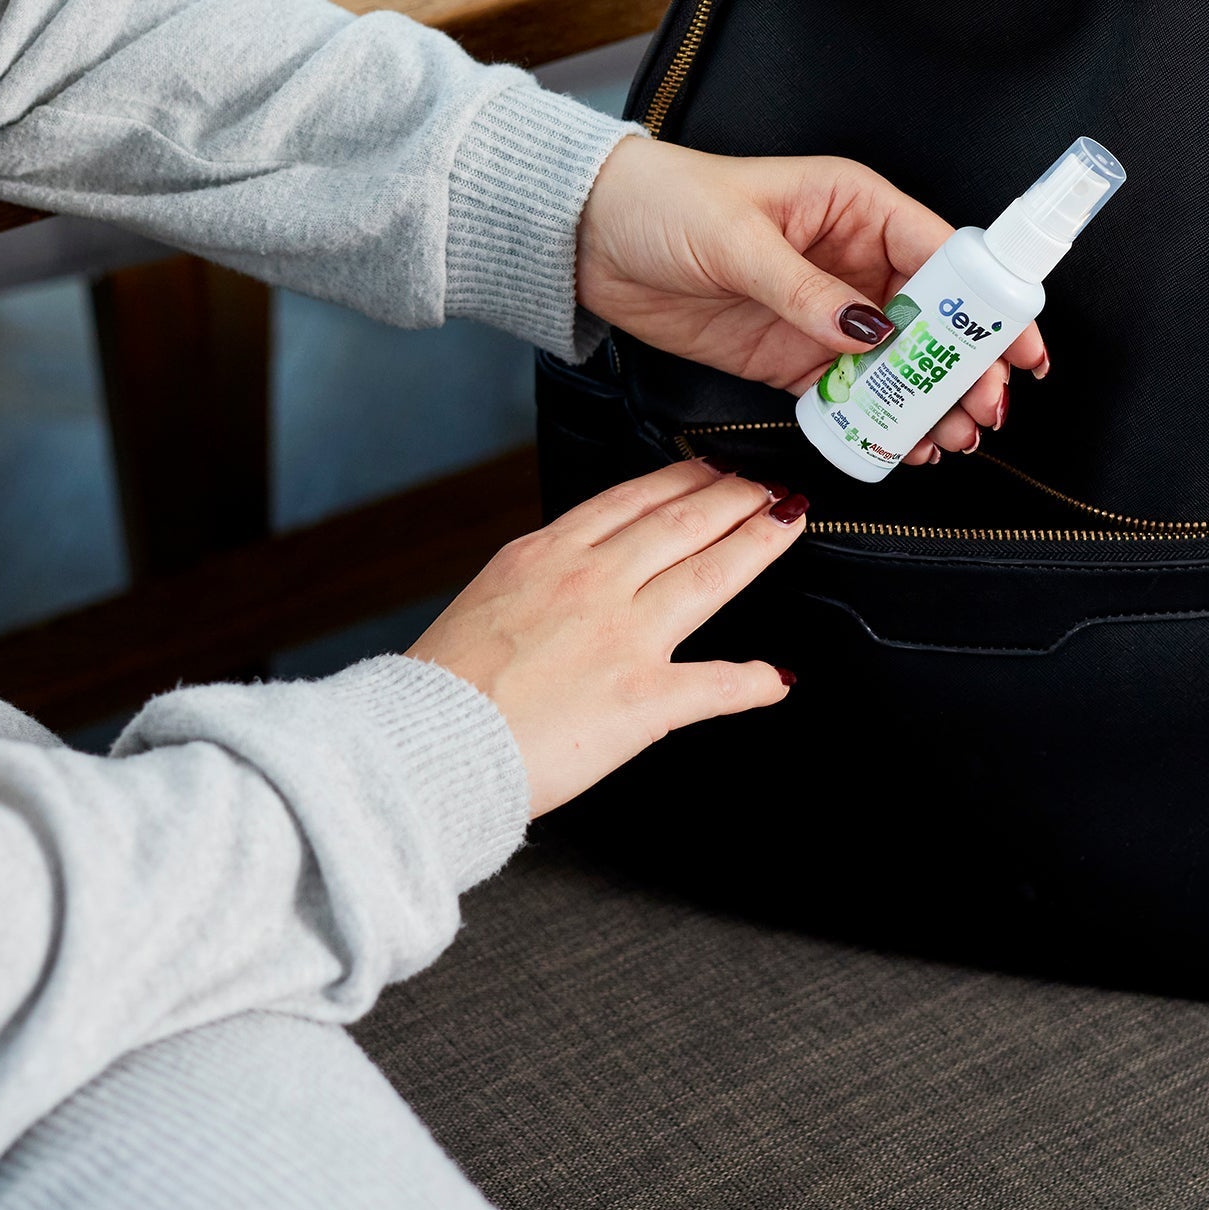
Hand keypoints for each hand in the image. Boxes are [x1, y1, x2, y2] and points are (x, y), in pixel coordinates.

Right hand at [408, 459, 804, 815]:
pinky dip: (750, 682)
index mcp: (547, 556)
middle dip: (733, 498)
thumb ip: (539, 579)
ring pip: (708, 575)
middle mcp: (591, 584)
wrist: (424, 741)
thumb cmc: (442, 686)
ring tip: (784, 525)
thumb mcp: (489, 598)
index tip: (711, 468)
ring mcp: (622, 637)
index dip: (684, 480)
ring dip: (755, 545)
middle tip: (767, 485)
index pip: (633, 502)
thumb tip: (569, 579)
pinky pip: (713, 686)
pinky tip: (774, 679)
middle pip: (681, 524)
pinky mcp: (641, 699)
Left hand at [576, 138, 1042, 462]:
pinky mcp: (789, 353)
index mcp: (853, 205)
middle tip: (983, 409)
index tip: (1016, 344)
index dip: (985, 300)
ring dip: (925, 400)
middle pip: (930, 317)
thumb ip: (805, 290)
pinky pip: (846, 391)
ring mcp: (821, 310)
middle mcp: (849, 257)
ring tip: (949, 440)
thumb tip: (869, 330)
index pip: (941, 253)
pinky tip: (898, 443)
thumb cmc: (663, 203)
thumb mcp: (738, 239)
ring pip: (896, 362)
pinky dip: (874, 418)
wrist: (590, 238)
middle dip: (963, 365)